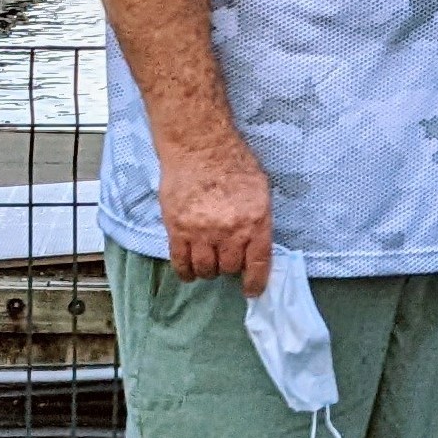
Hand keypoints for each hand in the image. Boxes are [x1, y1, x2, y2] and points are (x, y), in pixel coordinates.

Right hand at [158, 136, 273, 294]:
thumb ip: (259, 219)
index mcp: (256, 221)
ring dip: (208, 269)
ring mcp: (201, 232)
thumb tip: (258, 245)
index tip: (252, 290)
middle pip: (229, 268)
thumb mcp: (261, 190)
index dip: (255, 282)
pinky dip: (185, 271)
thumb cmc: (233, 163)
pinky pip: (180, 262)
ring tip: (209, 260)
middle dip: (230, 267)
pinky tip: (190, 271)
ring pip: (205, 269)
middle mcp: (229, 231)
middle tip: (227, 258)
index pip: (258, 263)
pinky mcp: (177, 229)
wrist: (199, 147)